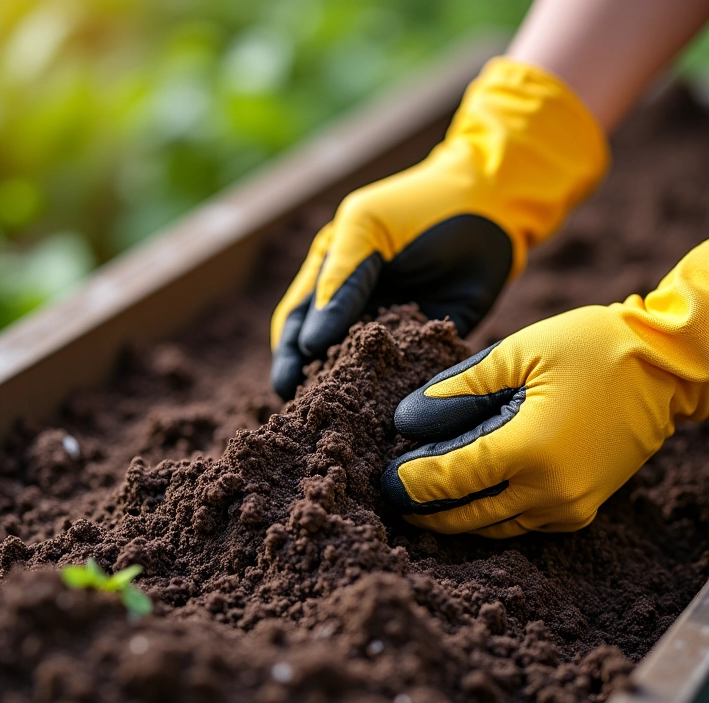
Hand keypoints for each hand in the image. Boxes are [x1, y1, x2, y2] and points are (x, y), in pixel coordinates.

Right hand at [270, 57, 607, 399]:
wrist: (492, 201)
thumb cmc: (418, 205)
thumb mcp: (365, 229)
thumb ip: (339, 282)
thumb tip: (310, 346)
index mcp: (331, 279)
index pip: (297, 325)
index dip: (288, 358)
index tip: (284, 390)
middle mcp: (358, 308)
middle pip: (326, 356)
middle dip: (317, 385)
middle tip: (310, 418)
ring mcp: (395, 328)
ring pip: (367, 371)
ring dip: (356, 396)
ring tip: (347, 425)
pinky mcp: (432, 341)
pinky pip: (412, 372)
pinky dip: (401, 392)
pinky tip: (395, 415)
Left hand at [382, 242, 708, 537]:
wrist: (666, 366)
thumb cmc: (591, 348)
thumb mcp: (515, 354)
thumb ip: (457, 388)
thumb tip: (407, 420)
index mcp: (530, 450)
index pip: (450, 480)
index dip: (410, 483)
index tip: (382, 480)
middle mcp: (551, 492)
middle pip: (466, 516)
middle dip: (424, 511)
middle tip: (391, 498)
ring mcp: (569, 506)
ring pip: (492, 527)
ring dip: (453, 517)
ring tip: (420, 501)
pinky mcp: (581, 508)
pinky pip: (520, 524)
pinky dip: (488, 516)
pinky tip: (467, 498)